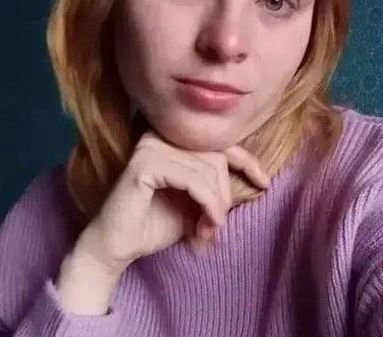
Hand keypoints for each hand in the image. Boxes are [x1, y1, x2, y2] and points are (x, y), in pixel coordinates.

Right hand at [74, 129, 269, 276]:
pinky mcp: (145, 163)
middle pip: (216, 156)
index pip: (219, 142)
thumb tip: (259, 180)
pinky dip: (207, 203)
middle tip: (216, 226)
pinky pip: (193, 179)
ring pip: (207, 169)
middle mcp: (161, 136)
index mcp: (172, 140)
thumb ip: (218, 188)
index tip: (264, 183)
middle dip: (224, 194)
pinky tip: (206, 223)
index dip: (247, 161)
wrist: (118, 246)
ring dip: (216, 205)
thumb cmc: (155, 224)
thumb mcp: (196, 203)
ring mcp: (151, 146)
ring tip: (209, 231)